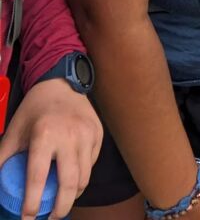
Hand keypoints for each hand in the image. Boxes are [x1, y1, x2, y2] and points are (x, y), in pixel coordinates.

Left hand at [0, 79, 101, 219]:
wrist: (60, 84)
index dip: (32, 203)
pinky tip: (72, 182)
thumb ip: (2, 160)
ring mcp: (87, 134)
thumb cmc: (34, 111)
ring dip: (73, 196)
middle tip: (50, 218)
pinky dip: (82, 177)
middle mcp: (69, 135)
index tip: (27, 218)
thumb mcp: (13, 133)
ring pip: (84, 176)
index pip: (39, 178)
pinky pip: (91, 164)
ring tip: (62, 204)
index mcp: (44, 135)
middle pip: (69, 183)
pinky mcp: (98, 134)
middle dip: (60, 208)